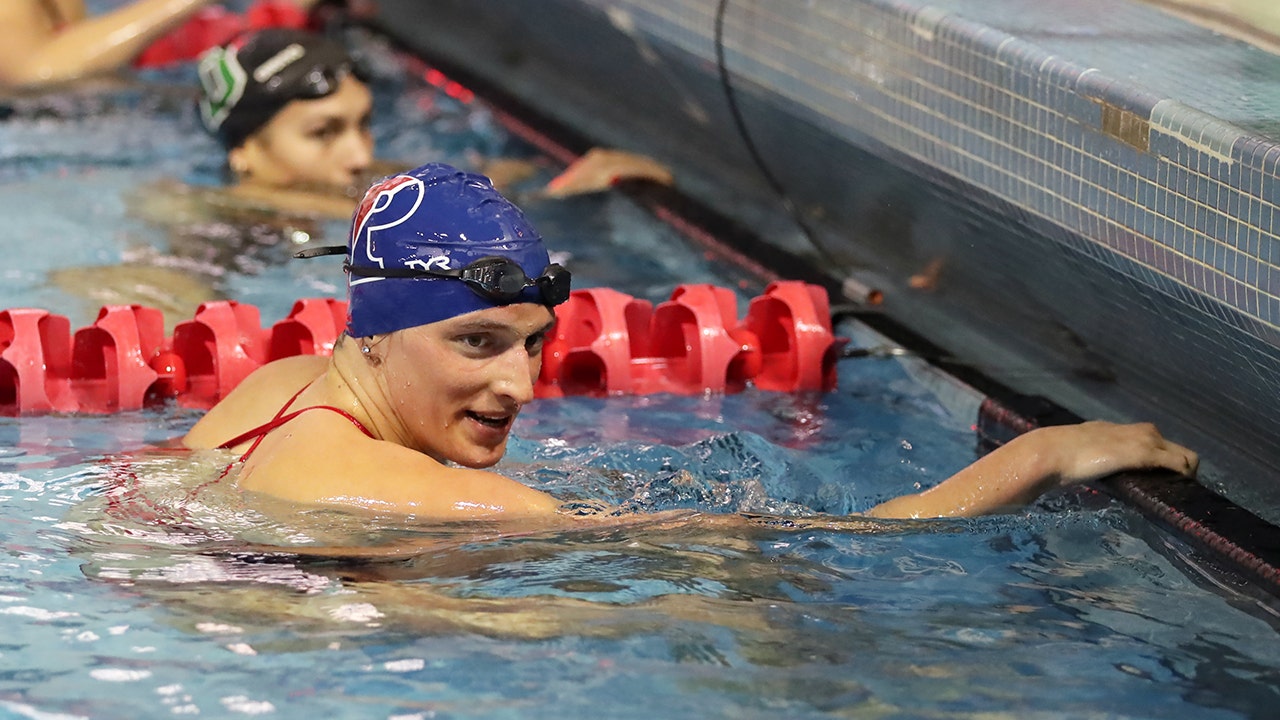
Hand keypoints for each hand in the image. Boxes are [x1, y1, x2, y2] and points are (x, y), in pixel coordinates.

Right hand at [1036, 421, 1197, 488]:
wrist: (1055, 452)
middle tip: (1171, 491)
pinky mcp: (1146, 454)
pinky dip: (1184, 477)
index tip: (1160, 481)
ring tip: (1175, 494)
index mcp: (1125, 430)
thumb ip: (1100, 458)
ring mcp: (1146, 441)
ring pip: (1186, 457)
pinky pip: (1179, 464)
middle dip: (1181, 471)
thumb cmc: (1062, 455)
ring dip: (1186, 475)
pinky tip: (1177, 490)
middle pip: (1178, 449)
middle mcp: (1141, 431)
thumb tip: (1096, 470)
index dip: (1164, 462)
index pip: (1158, 443)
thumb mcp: (1087, 453)